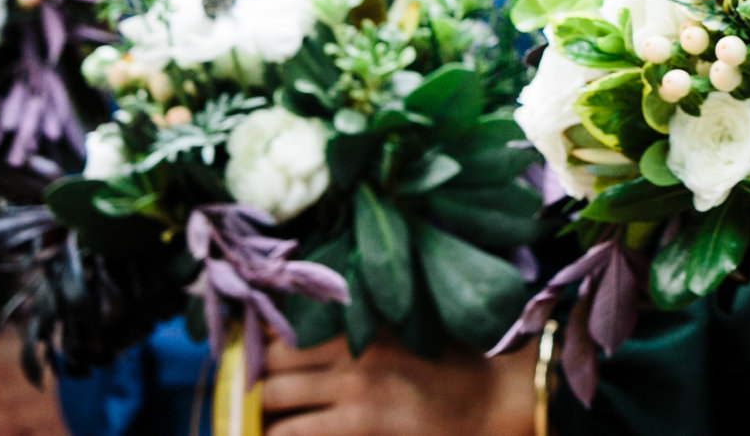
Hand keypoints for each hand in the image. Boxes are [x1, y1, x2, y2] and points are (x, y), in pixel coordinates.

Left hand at [254, 336, 534, 435]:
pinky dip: (279, 433)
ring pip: (269, 398)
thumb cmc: (461, 369)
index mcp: (367, 324)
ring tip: (262, 419)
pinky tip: (285, 434)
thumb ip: (365, 331)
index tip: (251, 356)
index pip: (287, 326)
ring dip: (260, 410)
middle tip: (253, 393)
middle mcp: (352, 353)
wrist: (498, 403)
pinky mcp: (356, 426)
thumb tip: (309, 335)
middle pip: (269, 361)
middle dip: (253, 379)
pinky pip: (291, 433)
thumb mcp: (411, 333)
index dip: (259, 345)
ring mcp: (353, 392)